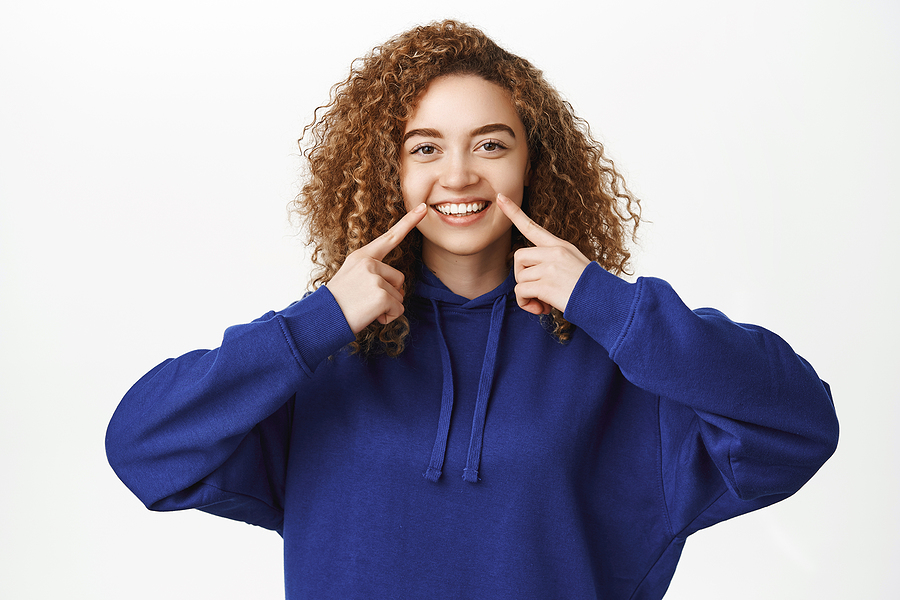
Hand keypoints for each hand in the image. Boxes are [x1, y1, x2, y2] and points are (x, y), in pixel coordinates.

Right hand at [326, 203, 426, 333]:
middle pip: (399, 279)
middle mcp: (369, 262)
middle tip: (364, 300)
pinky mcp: (381, 295)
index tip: (422, 207)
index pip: (390, 237)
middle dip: (388, 294)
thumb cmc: (338, 302)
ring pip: (399, 296)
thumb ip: (373, 273)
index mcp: (362, 256)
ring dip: (387, 307)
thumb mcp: (351, 277)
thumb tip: (398, 287)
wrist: (322, 318)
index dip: (409, 222)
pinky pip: (398, 309)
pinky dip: (387, 318)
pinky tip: (369, 316)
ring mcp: (375, 278)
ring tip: (364, 308)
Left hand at [496, 193, 589, 314]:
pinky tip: (541, 309)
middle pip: (519, 256)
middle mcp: (554, 252)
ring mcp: (550, 267)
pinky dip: (525, 303)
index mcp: (560, 246)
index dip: (514, 212)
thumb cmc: (592, 289)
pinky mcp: (546, 284)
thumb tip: (530, 278)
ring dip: (526, 294)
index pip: (532, 226)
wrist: (606, 302)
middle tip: (536, 290)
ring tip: (543, 303)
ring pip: (519, 278)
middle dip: (522, 276)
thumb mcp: (575, 266)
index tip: (500, 198)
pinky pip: (521, 292)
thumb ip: (553, 264)